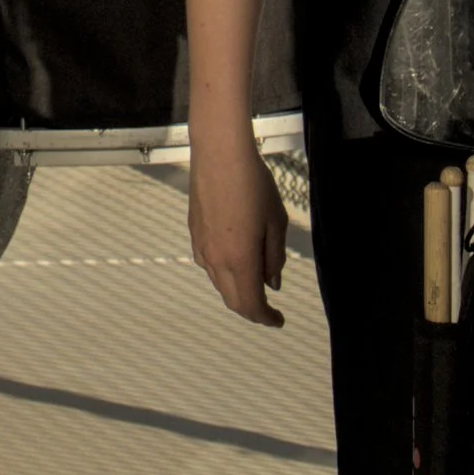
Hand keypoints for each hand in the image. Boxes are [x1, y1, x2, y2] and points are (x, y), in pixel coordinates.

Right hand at [188, 133, 288, 326]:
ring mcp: (202, 247)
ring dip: (238, 291)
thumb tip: (272, 282)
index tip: (278, 319)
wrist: (220, 154)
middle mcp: (216, 259)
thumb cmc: (252, 183)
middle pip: (233, 301)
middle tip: (269, 309)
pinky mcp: (195, 234)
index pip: (251, 305)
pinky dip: (224, 274)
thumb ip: (274, 257)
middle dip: (252, 310)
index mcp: (240, 259)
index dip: (266, 318)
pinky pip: (209, 266)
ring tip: (257, 283)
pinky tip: (235, 260)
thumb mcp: (276, 222)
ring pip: (220, 284)